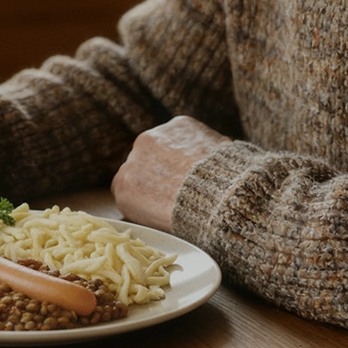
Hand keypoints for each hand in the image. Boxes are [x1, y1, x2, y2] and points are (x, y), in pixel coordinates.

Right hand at [111, 116, 231, 231]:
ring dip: (178, 154)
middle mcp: (132, 158)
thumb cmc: (195, 219)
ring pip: (165, 144)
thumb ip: (148, 205)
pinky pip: (185, 133)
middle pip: (145, 160)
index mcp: (123, 186)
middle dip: (162, 169)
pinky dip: (195, 142)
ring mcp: (154, 137)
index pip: (130, 183)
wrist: (224, 199)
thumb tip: (158, 199)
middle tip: (186, 183)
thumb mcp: (158, 223)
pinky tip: (208, 157)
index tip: (165, 194)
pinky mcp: (179, 124)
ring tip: (201, 171)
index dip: (150, 188)